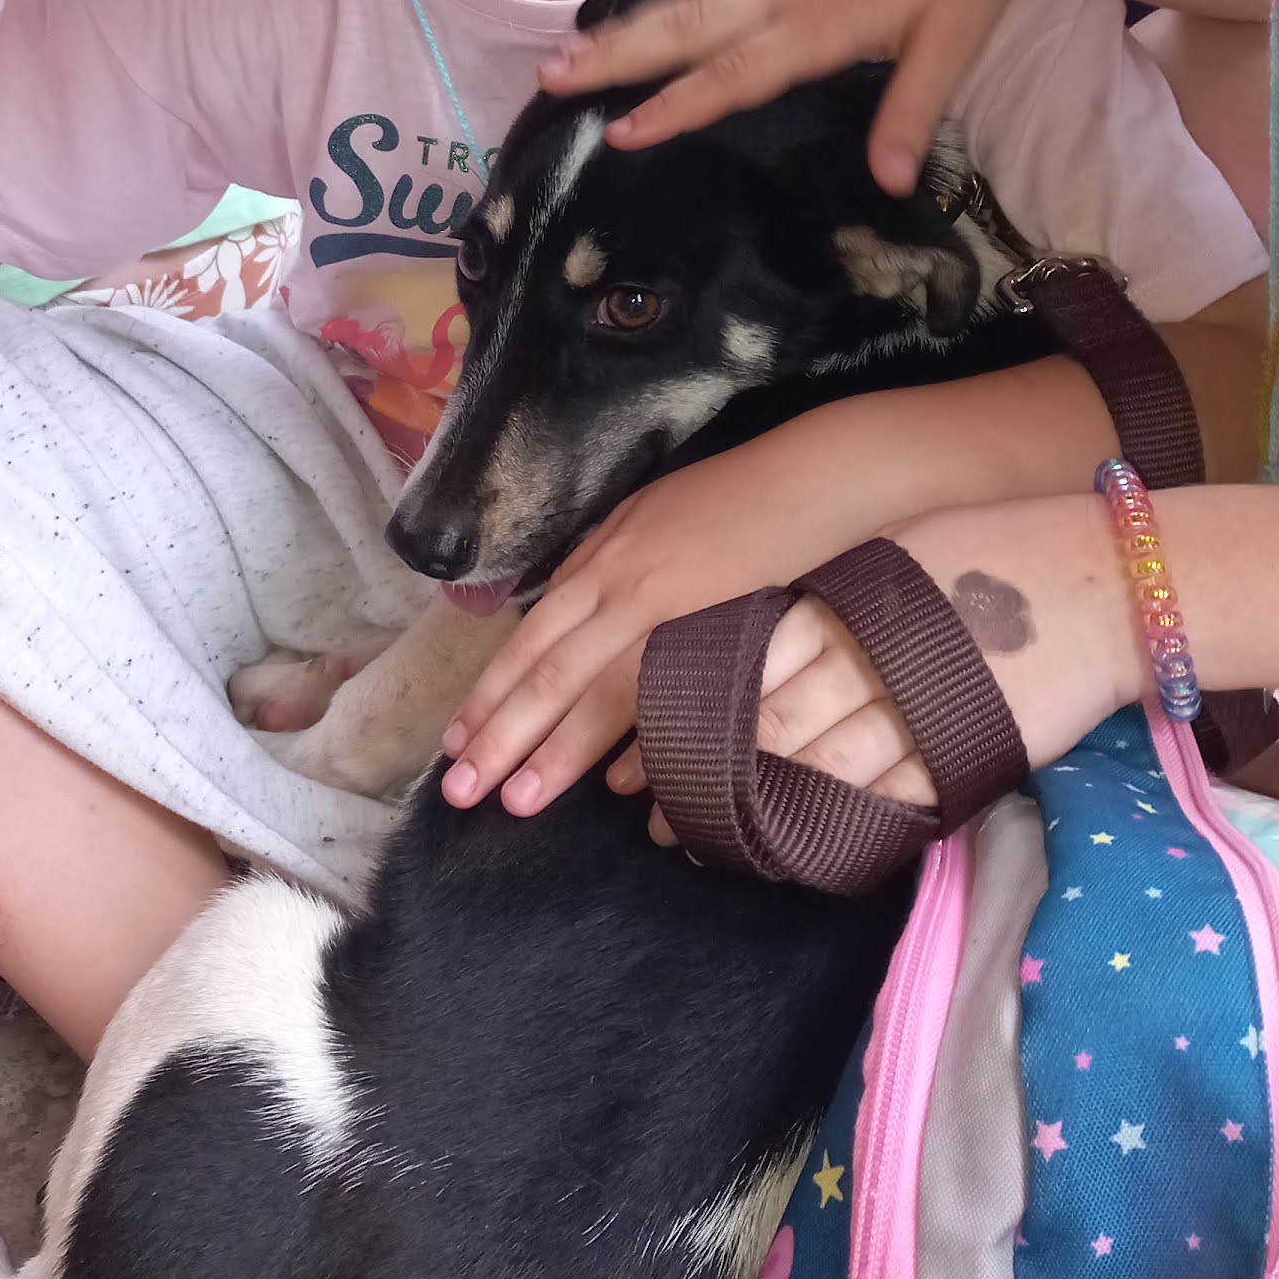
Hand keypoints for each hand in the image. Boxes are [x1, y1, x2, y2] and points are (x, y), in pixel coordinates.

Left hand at [441, 397, 1004, 812]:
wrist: (820, 476)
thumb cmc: (742, 494)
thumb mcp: (654, 515)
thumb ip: (608, 561)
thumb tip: (567, 611)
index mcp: (603, 558)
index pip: (531, 638)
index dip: (492, 693)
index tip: (459, 739)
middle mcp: (621, 582)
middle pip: (547, 671)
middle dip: (500, 734)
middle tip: (459, 790)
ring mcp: (668, 606)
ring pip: (592, 689)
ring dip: (553, 750)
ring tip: (515, 802)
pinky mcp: (715, 626)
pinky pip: (662, 693)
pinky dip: (638, 740)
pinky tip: (617, 785)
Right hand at [535, 0, 1046, 188]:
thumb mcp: (958, 39)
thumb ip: (913, 110)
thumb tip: (886, 183)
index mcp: (827, 19)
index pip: (738, 72)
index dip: (678, 105)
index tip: (620, 132)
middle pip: (689, 27)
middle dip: (617, 54)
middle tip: (548, 77)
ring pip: (691, 5)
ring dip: (627, 31)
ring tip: (565, 55)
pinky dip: (664, 15)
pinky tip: (636, 32)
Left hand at [657, 494, 1143, 834]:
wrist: (1104, 583)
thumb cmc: (1002, 550)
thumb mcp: (902, 550)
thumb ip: (835, 598)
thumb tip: (769, 642)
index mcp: (849, 600)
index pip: (752, 665)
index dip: (706, 715)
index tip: (667, 751)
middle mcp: (873, 656)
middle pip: (774, 728)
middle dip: (717, 777)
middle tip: (672, 819)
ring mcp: (919, 712)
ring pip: (822, 774)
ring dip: (771, 812)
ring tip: (729, 841)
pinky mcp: (964, 756)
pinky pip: (889, 801)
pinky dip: (846, 823)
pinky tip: (813, 841)